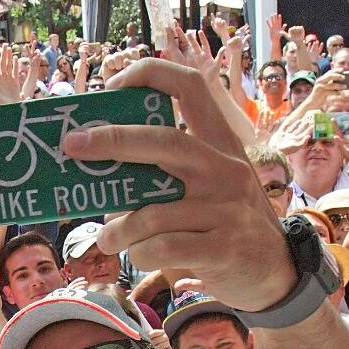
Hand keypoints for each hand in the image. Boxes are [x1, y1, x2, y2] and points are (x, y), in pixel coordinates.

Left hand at [65, 60, 295, 312]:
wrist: (276, 273)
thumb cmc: (223, 224)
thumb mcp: (207, 188)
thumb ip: (166, 174)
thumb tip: (97, 167)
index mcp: (220, 144)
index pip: (190, 86)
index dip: (149, 75)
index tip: (113, 85)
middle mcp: (225, 168)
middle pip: (164, 140)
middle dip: (112, 139)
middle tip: (72, 145)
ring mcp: (227, 208)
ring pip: (153, 212)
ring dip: (119, 229)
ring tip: (108, 239)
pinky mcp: (224, 247)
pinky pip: (163, 247)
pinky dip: (140, 254)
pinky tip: (139, 256)